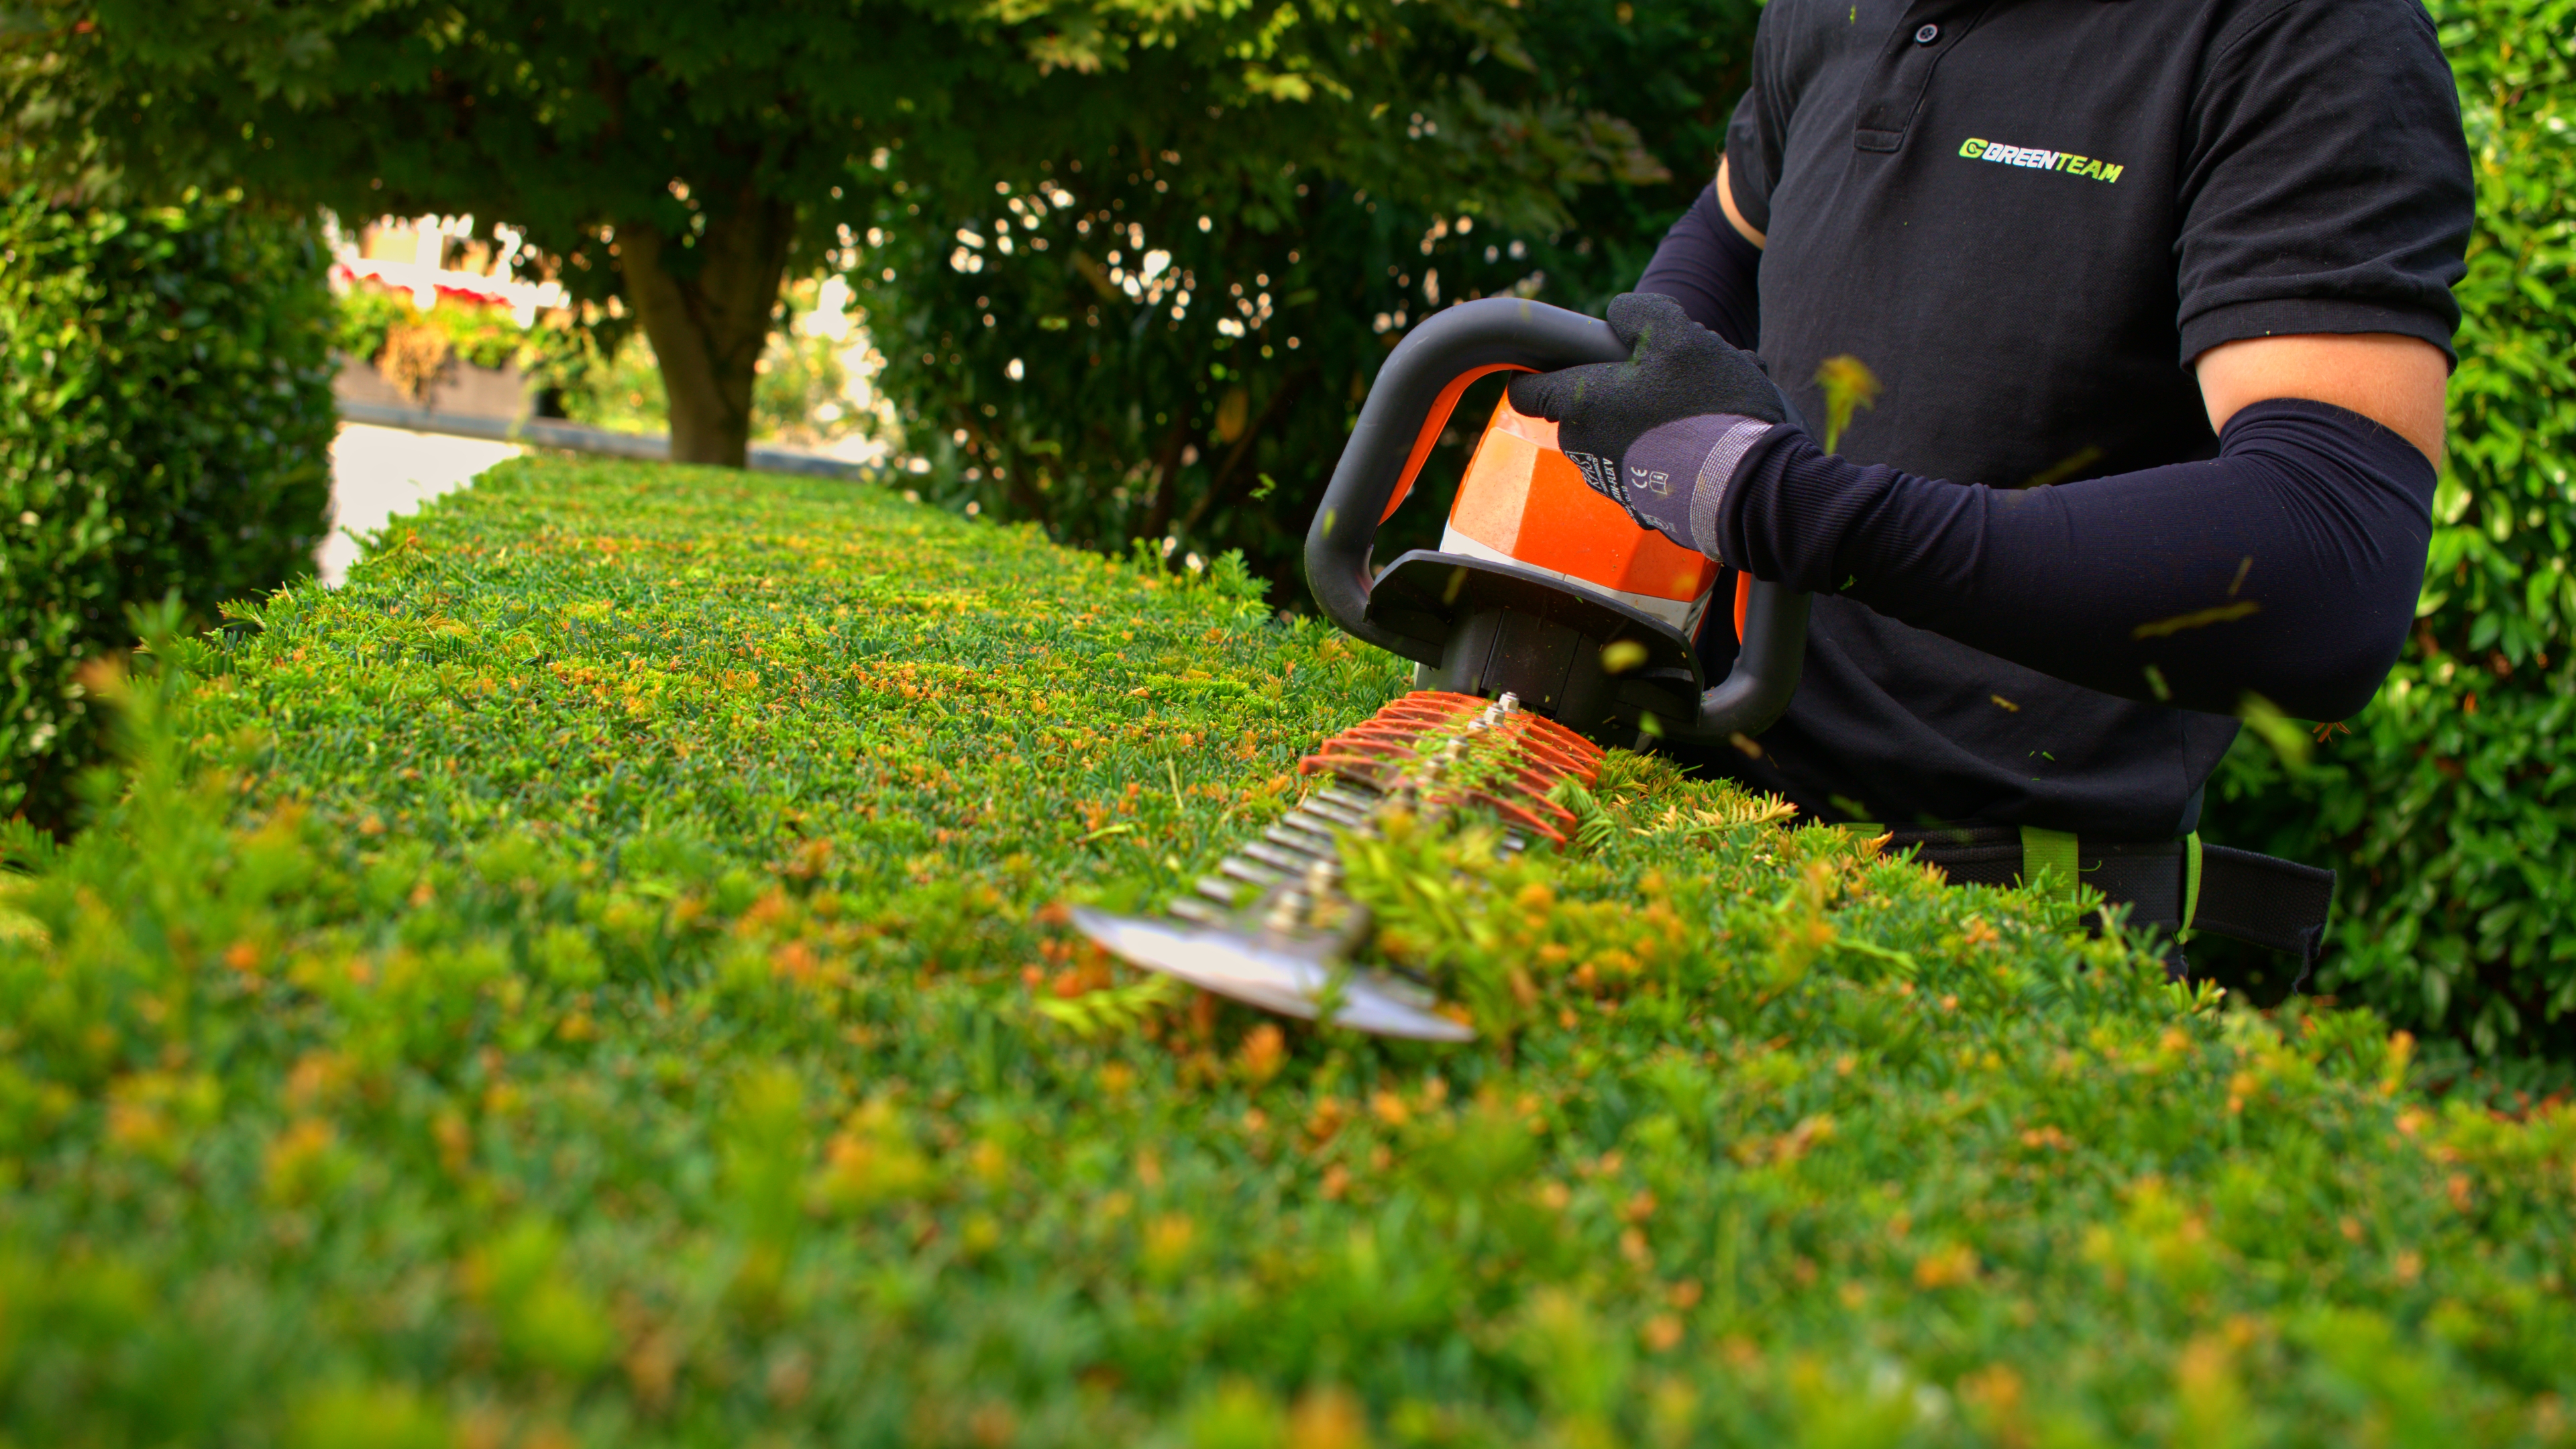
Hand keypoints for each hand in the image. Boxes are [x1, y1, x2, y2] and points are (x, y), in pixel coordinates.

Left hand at [1506, 292, 1791, 552]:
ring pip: (1619, 433)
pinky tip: (1704, 439)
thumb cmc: (1708, 407)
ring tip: (1699, 408)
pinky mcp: (1640, 505)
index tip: (1566, 361)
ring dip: (1648, 415)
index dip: (1539, 371)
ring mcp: (1611, 483)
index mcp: (1581, 406)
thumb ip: (1639, 313)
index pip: (1527, 391)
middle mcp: (1585, 450)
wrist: (1747, 485)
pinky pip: (1643, 465)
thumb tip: (1617, 314)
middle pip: (1584, 407)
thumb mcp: (1679, 336)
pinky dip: (1665, 449)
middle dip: (1619, 387)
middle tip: (1667, 375)